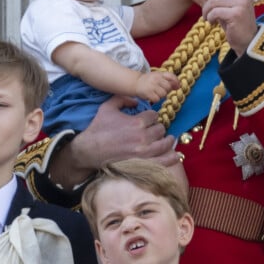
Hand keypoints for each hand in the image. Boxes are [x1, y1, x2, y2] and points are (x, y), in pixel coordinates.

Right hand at [49, 95, 179, 188]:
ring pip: (165, 144)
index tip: (149, 119)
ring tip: (168, 139)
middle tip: (155, 130)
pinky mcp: (143, 164)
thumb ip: (122, 99)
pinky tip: (176, 155)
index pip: (154, 116)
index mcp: (136, 122)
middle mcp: (143, 137)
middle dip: (158, 128)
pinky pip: (163, 161)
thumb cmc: (97, 129)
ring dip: (168, 140)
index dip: (152, 116)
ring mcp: (144, 152)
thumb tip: (136, 101)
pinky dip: (171, 158)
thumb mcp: (107, 108)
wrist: (88, 151)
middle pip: (161, 129)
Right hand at [136, 70, 178, 101]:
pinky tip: (151, 96)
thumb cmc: (149, 81)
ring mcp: (152, 85)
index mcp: (159, 74)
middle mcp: (156, 79)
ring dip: (160, 96)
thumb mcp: (158, 77)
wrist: (135, 83)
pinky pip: (157, 99)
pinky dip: (155, 99)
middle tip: (160, 90)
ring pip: (163, 94)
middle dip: (166, 90)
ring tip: (155, 93)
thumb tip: (178, 86)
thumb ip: (168, 80)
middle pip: (168, 87)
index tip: (177, 86)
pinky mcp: (148, 92)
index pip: (171, 76)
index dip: (176, 82)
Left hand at [186, 0, 257, 55]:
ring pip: (212, 0)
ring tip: (208, 17)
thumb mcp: (225, 3)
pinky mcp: (237, 14)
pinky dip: (209, 18)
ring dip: (205, 10)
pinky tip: (213, 23)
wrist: (247, 39)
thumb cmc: (235, 20)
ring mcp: (242, 2)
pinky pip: (214, 12)